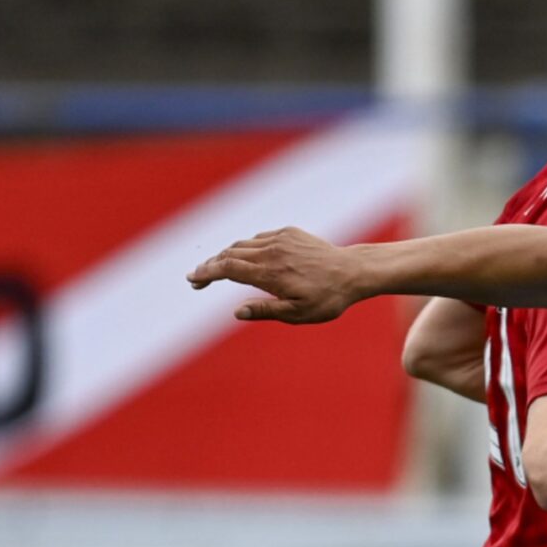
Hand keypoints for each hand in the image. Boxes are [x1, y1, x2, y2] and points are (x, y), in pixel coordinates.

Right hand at [187, 227, 361, 323]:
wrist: (353, 271)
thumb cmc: (328, 298)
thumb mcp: (298, 314)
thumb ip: (266, 310)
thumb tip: (237, 312)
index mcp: (270, 273)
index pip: (228, 269)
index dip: (207, 273)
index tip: (192, 279)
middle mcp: (271, 252)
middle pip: (229, 254)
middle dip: (210, 266)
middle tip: (198, 278)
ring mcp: (280, 239)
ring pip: (242, 245)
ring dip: (226, 256)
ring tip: (216, 268)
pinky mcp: (289, 233)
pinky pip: (259, 239)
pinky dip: (246, 248)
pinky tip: (243, 257)